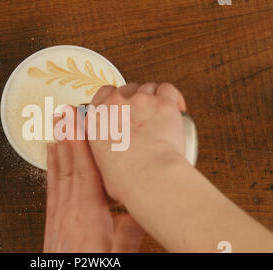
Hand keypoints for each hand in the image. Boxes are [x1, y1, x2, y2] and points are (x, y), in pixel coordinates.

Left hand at [44, 108, 143, 252]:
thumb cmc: (91, 263)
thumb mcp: (120, 250)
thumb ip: (132, 229)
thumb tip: (144, 209)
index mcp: (89, 214)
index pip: (87, 172)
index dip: (84, 145)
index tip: (82, 123)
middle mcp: (70, 207)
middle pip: (70, 165)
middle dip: (69, 136)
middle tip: (67, 111)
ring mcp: (58, 210)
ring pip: (59, 170)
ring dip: (59, 144)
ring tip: (58, 122)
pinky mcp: (52, 214)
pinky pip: (52, 182)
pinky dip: (51, 163)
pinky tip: (51, 150)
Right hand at [87, 83, 188, 202]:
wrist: (149, 178)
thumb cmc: (126, 179)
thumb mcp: (98, 164)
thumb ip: (101, 148)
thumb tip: (109, 152)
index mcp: (97, 118)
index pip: (102, 94)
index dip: (114, 99)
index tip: (120, 109)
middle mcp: (116, 104)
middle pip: (126, 89)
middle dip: (135, 100)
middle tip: (143, 117)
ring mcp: (140, 100)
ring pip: (148, 88)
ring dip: (153, 98)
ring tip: (160, 116)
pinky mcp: (163, 103)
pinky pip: (167, 89)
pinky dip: (172, 97)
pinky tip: (175, 107)